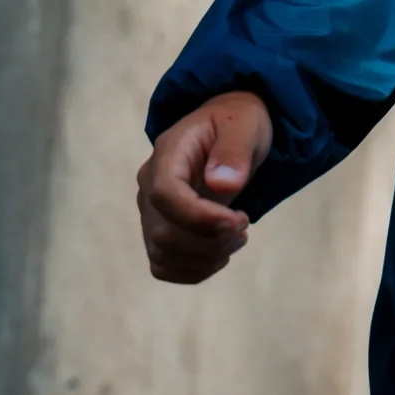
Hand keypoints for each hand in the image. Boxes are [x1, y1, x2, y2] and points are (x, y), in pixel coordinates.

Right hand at [136, 91, 273, 284]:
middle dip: (211, 242)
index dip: (200, 218)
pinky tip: (221, 253)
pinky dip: (195, 270)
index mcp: (167, 154)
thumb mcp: (245, 125)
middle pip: (163, 234)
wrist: (228, 132)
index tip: (239, 221)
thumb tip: (221, 184)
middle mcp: (150, 184)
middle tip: (243, 227)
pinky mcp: (159, 231)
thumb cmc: (237, 124)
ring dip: (207, 258)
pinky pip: (164, 266)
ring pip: (163, 255)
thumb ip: (234, 151)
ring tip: (238, 237)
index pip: (165, 195)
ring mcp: (151, 211)